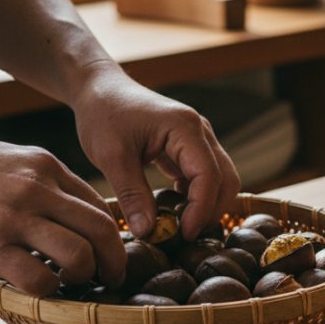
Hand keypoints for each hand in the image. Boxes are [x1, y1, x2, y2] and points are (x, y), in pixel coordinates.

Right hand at [0, 134, 125, 296]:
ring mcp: (13, 218)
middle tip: (110, 279)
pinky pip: (38, 279)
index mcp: (46, 168)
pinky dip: (48, 291)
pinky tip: (40, 288)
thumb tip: (80, 215)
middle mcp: (37, 189)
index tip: (111, 255)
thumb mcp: (13, 161)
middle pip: (102, 231)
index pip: (101, 206)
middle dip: (114, 262)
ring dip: (84, 277)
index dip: (114, 237)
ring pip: (79, 256)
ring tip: (72, 283)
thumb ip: (48, 185)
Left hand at [71, 68, 240, 239]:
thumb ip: (132, 194)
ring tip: (179, 225)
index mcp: (185, 128)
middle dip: (211, 211)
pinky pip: (206, 175)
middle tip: (183, 235)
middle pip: (226, 179)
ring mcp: (198, 138)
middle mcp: (200, 131)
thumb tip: (148, 232)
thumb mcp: (111, 156)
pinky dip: (197, 196)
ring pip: (221, 179)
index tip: (182, 234)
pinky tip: (174, 209)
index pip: (209, 176)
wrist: (98, 89)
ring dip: (207, 205)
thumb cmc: (102, 114)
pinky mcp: (189, 146)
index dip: (200, 210)